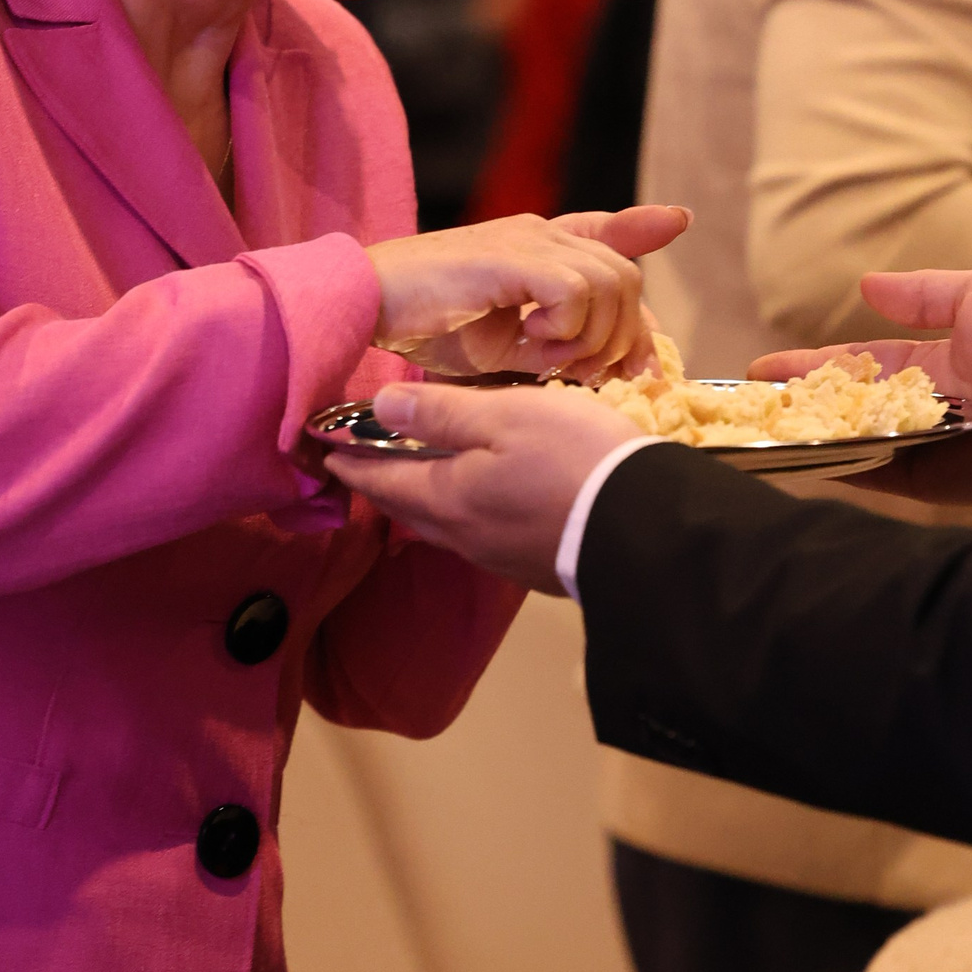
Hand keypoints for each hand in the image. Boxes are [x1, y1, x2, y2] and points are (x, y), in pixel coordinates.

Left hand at [323, 378, 625, 590]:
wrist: (648, 531)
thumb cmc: (572, 459)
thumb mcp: (505, 415)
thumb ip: (441, 412)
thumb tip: (380, 407)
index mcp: (447, 497)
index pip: (379, 480)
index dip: (348, 461)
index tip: (322, 448)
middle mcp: (463, 535)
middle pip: (406, 505)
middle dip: (379, 481)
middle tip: (360, 459)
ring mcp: (499, 555)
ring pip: (442, 523)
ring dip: (421, 497)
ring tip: (414, 472)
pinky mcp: (532, 564)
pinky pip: (477, 534)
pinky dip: (460, 510)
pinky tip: (477, 498)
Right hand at [366, 205, 689, 382]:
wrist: (367, 305)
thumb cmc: (426, 327)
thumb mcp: (504, 341)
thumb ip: (554, 343)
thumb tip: (602, 364)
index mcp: (538, 248)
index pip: (609, 233)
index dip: (643, 229)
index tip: (678, 222)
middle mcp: (541, 234)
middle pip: (625, 274)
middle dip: (623, 335)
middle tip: (588, 374)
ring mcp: (527, 241)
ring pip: (610, 281)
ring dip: (590, 337)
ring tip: (548, 359)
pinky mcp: (510, 256)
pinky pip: (574, 290)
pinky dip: (566, 328)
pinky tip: (532, 342)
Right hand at [750, 266, 971, 503]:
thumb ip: (923, 293)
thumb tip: (866, 285)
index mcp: (949, 364)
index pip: (869, 362)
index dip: (819, 362)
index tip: (768, 366)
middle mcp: (935, 409)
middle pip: (855, 404)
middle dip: (805, 399)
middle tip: (753, 398)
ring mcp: (931, 448)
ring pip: (858, 439)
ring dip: (812, 432)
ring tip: (761, 427)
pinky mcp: (932, 483)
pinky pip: (875, 474)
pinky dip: (835, 465)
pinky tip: (794, 456)